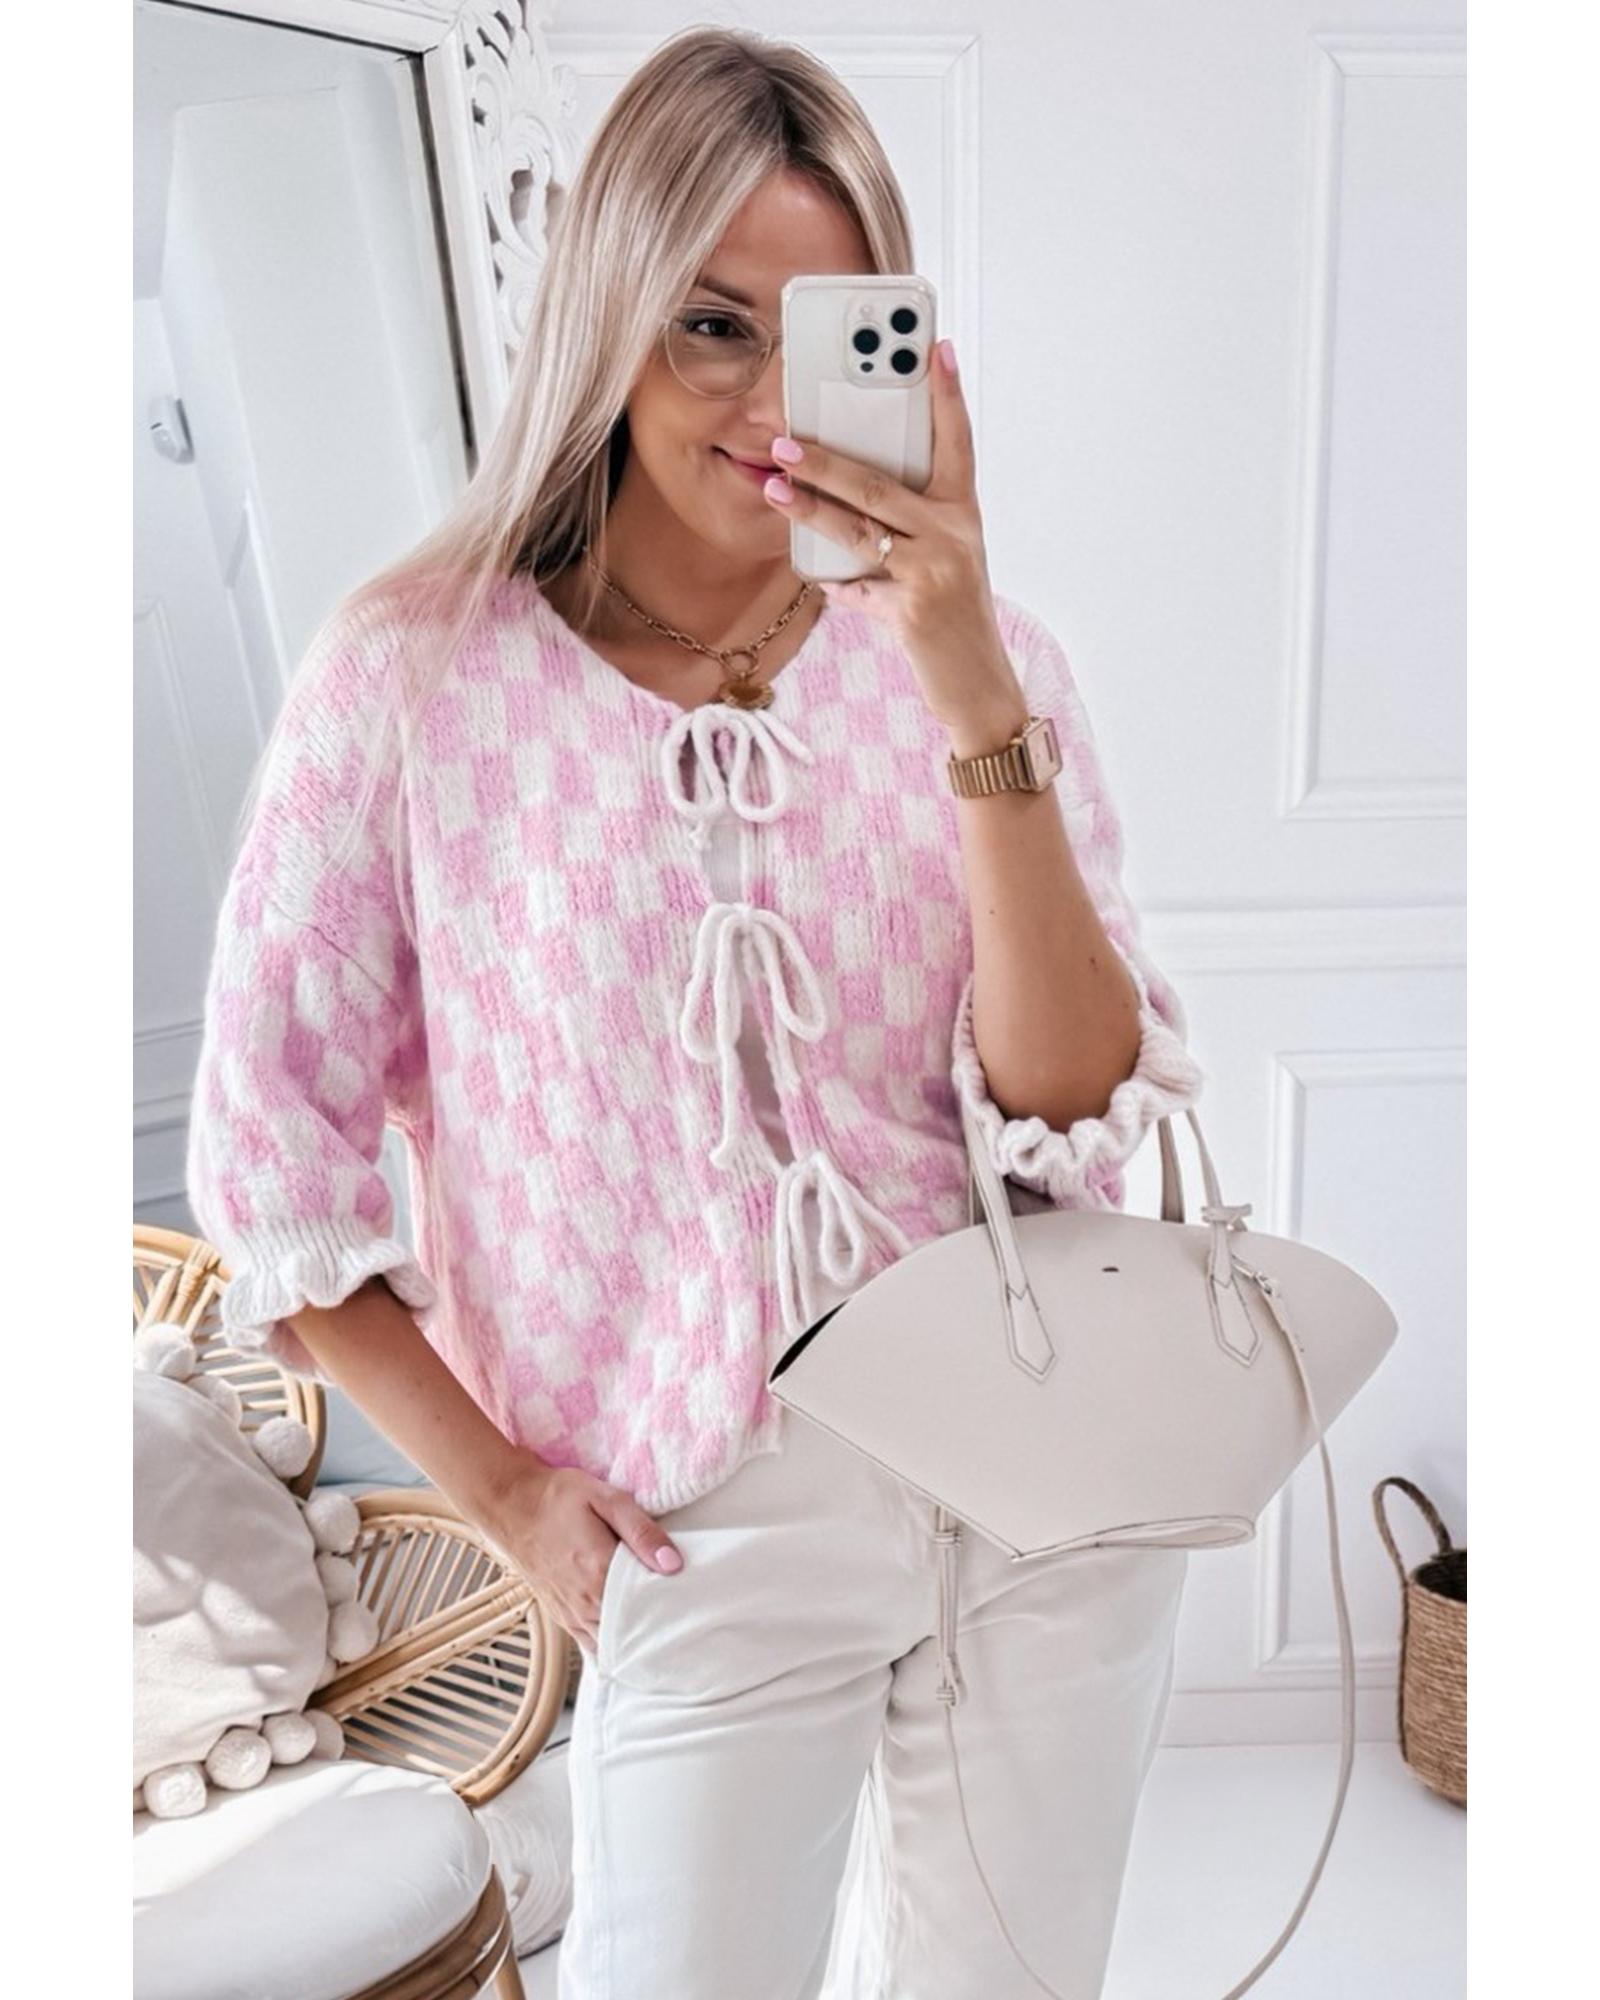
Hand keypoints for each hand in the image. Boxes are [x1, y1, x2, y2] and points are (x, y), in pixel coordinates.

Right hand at [476, 1460, 682, 1658]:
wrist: (512, 1506)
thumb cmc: (559, 1498)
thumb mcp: (606, 1499)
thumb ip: (642, 1532)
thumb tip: (673, 1564)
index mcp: (600, 1573)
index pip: (648, 1607)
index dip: (673, 1610)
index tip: (694, 1609)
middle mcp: (585, 1602)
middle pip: (633, 1632)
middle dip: (659, 1632)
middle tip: (686, 1626)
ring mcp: (571, 1613)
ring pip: (612, 1644)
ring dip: (636, 1643)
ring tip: (664, 1636)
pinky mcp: (561, 1616)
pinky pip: (591, 1644)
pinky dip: (611, 1647)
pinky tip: (629, 1642)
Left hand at [761, 337, 1021, 733]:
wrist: (980, 687)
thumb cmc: (954, 619)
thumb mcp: (943, 563)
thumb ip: (905, 530)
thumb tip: (842, 507)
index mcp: (964, 514)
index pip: (957, 442)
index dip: (947, 395)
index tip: (936, 347)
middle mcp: (955, 534)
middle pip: (881, 483)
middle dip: (827, 459)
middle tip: (785, 438)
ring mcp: (935, 570)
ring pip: (860, 527)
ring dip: (811, 506)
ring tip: (774, 486)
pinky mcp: (914, 608)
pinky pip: (857, 587)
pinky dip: (838, 586)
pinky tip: (822, 581)